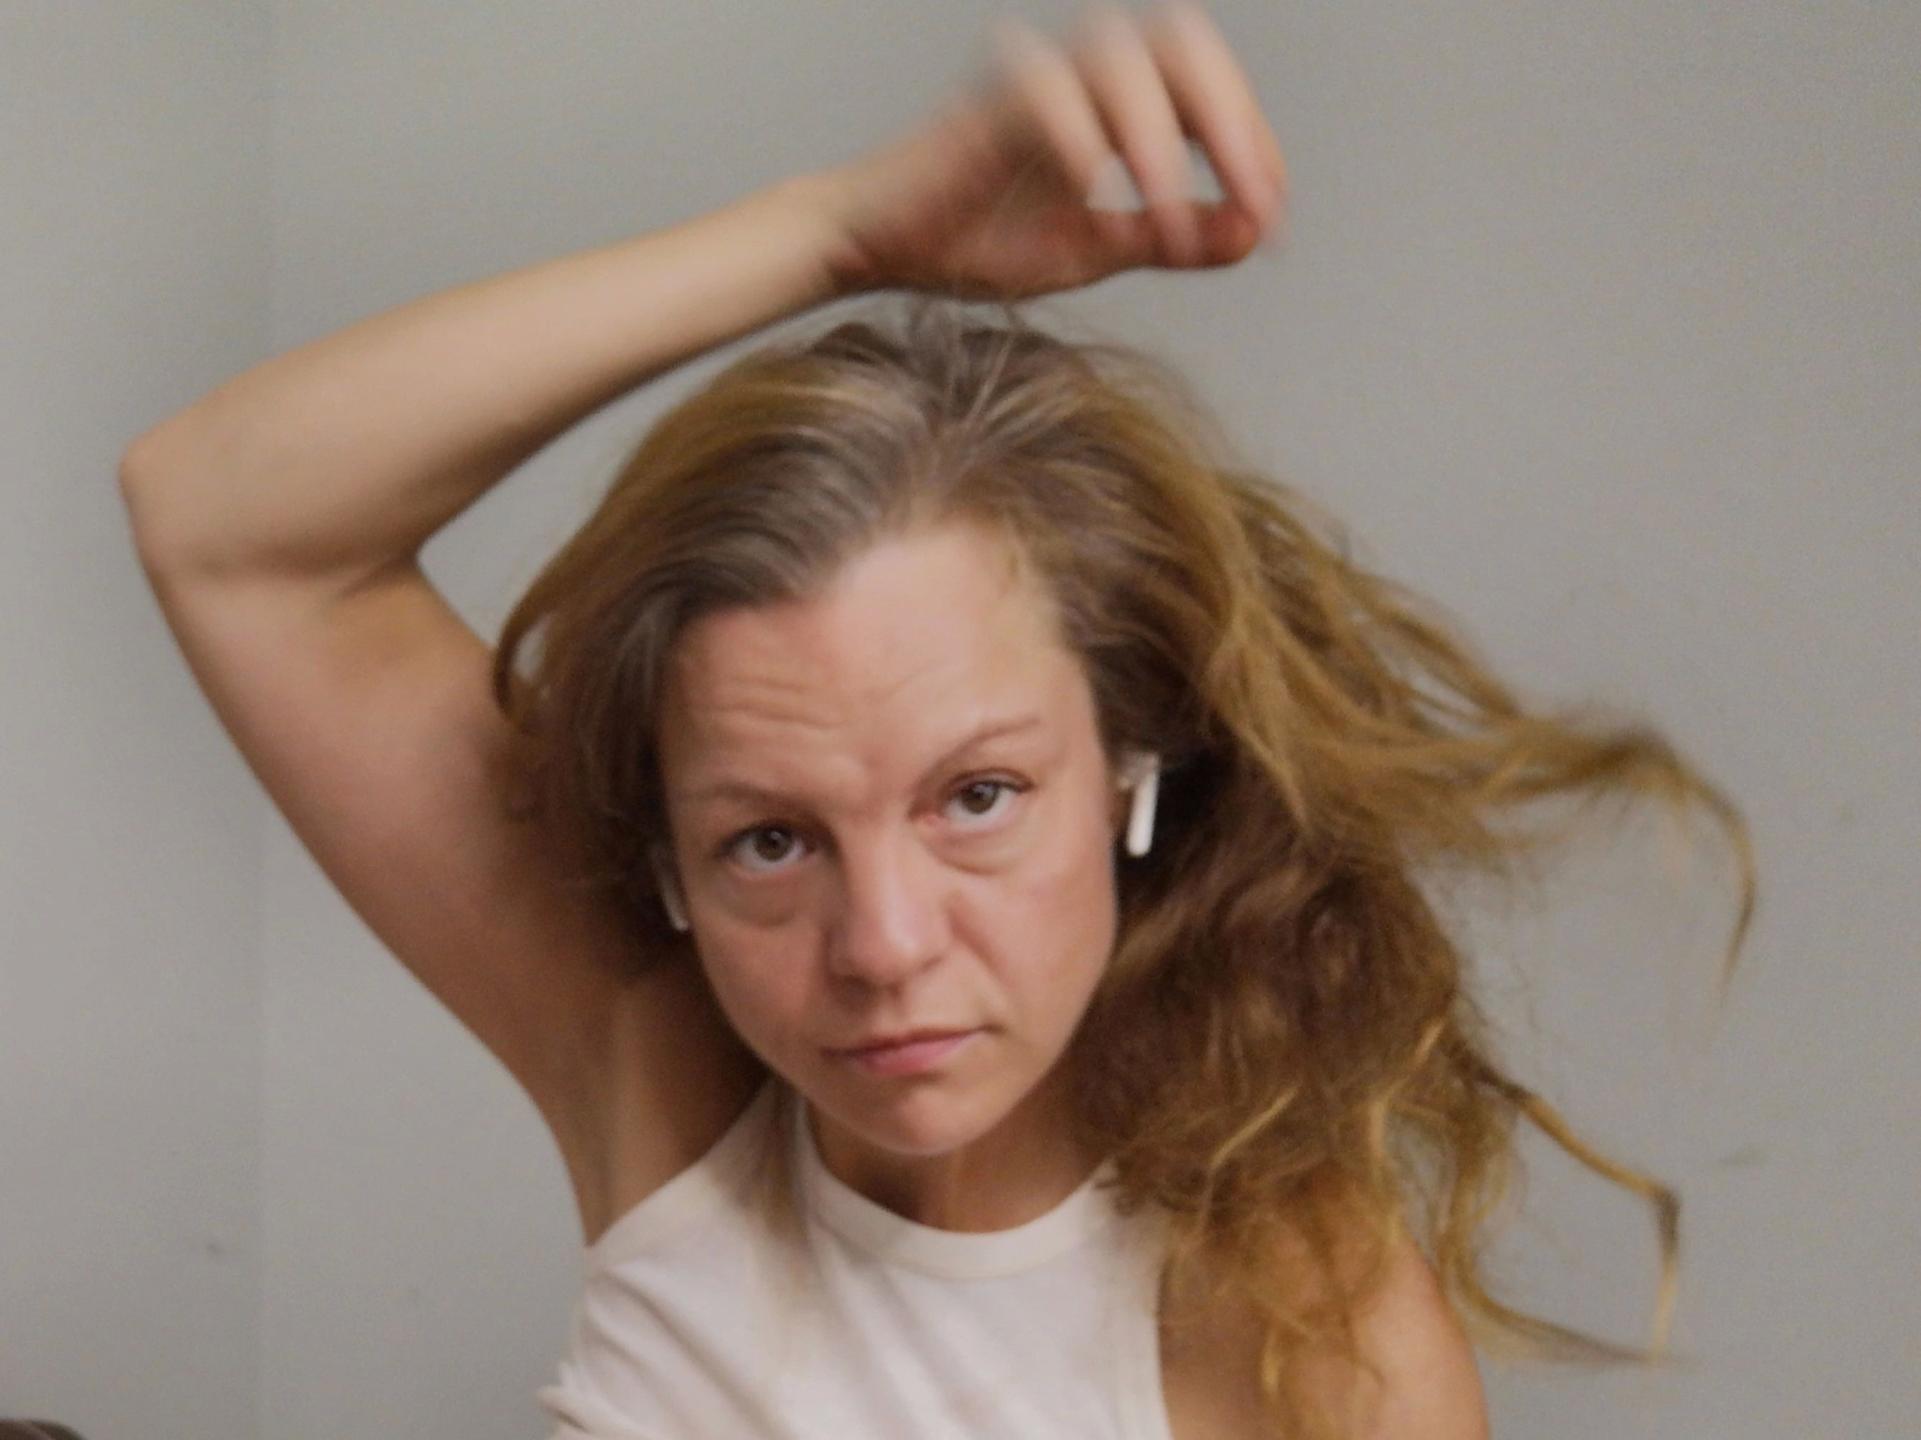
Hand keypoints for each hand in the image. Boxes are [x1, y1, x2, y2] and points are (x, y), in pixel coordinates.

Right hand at [807, 2, 1287, 298]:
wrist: (879, 249)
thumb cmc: (974, 240)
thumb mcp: (1095, 250)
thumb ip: (1173, 239)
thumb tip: (1253, 232)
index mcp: (1113, 99)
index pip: (1209, 85)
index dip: (1254, 139)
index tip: (1269, 211)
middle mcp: (1079, 73)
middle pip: (1182, 41)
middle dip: (1230, 119)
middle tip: (1251, 196)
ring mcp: (1030, 80)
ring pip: (1120, 58)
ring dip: (1160, 141)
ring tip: (1168, 219)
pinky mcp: (980, 104)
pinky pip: (1042, 92)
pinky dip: (1082, 140)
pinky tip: (1098, 197)